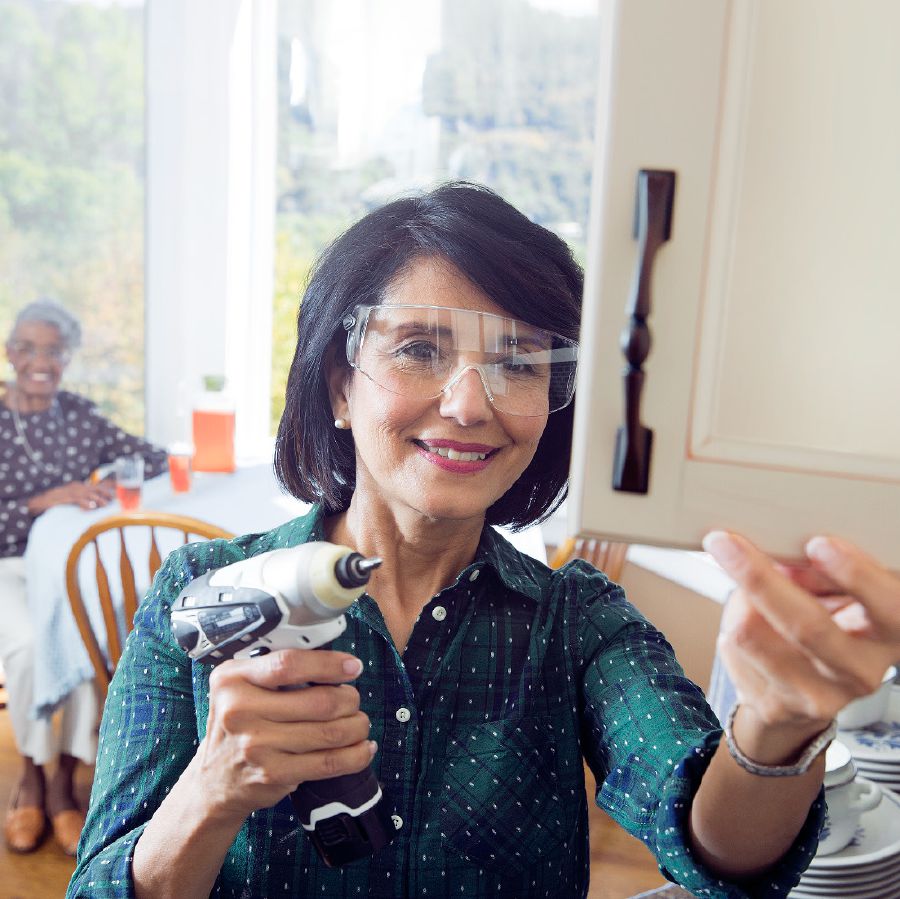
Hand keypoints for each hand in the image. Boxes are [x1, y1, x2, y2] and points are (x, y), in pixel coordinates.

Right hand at [29, 479, 115, 513]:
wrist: (40, 502)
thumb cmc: (58, 503)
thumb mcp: (74, 499)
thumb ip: (85, 500)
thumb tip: (97, 506)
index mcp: (80, 486)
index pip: (98, 484)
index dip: (110, 486)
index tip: (121, 488)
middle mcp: (77, 487)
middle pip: (95, 488)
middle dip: (106, 493)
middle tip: (114, 499)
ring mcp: (70, 492)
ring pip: (88, 494)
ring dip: (98, 499)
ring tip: (104, 505)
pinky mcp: (64, 498)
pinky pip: (77, 500)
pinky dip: (85, 503)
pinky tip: (91, 507)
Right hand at [190, 649, 374, 822]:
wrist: (213, 780)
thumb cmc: (239, 725)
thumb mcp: (241, 686)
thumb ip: (275, 669)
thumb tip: (334, 662)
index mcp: (232, 679)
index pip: (289, 665)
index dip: (328, 664)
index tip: (353, 666)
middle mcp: (240, 711)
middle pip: (319, 701)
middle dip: (349, 699)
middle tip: (353, 700)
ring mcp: (257, 746)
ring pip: (330, 732)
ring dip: (357, 726)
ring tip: (359, 724)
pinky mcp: (274, 774)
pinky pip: (329, 763)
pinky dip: (356, 755)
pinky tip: (363, 748)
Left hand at [704, 532, 899, 761]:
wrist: (804, 695)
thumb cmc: (825, 626)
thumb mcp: (835, 593)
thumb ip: (819, 574)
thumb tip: (784, 556)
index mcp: (889, 633)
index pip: (890, 606)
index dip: (857, 576)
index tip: (819, 545)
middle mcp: (861, 671)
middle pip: (808, 625)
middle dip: (760, 579)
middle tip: (728, 545)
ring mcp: (820, 697)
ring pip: (752, 632)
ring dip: (739, 600)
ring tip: (749, 596)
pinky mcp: (777, 708)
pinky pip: (733, 650)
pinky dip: (730, 625)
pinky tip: (747, 629)